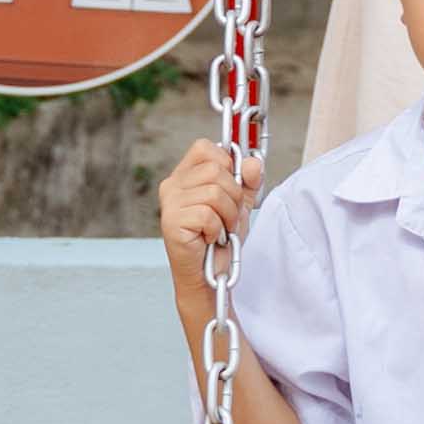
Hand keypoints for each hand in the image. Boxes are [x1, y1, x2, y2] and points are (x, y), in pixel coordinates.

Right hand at [160, 137, 257, 261]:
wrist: (209, 275)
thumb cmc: (220, 241)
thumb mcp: (240, 204)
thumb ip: (248, 181)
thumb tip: (253, 163)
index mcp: (185, 175)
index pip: (205, 148)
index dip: (227, 164)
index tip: (232, 186)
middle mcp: (172, 185)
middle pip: (216, 170)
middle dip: (234, 196)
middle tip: (229, 217)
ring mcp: (169, 203)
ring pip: (215, 192)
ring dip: (228, 215)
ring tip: (221, 229)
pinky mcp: (171, 222)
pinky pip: (207, 214)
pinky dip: (217, 229)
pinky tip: (209, 238)